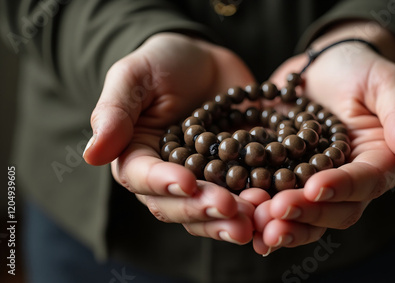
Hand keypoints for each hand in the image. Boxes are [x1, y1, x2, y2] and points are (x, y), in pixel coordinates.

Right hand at [83, 33, 256, 244]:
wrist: (205, 62)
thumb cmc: (163, 63)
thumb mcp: (134, 76)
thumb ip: (114, 112)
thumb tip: (93, 154)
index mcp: (137, 157)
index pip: (143, 178)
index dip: (163, 183)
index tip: (186, 181)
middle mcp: (168, 178)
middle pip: (179, 205)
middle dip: (204, 209)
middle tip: (231, 209)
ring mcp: (204, 181)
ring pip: (211, 212)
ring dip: (232, 220)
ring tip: (256, 218)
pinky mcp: (234, 177)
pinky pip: (243, 198)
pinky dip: (257, 207)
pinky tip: (273, 210)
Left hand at [251, 22, 394, 254]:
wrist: (323, 66)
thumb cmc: (358, 68)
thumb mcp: (384, 82)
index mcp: (378, 161)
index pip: (365, 182)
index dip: (342, 187)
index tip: (316, 187)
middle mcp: (349, 181)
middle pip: (335, 210)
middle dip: (306, 214)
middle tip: (276, 213)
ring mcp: (316, 183)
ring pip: (306, 217)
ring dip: (281, 224)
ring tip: (255, 224)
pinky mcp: (288, 179)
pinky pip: (277, 203)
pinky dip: (261, 215)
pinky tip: (241, 219)